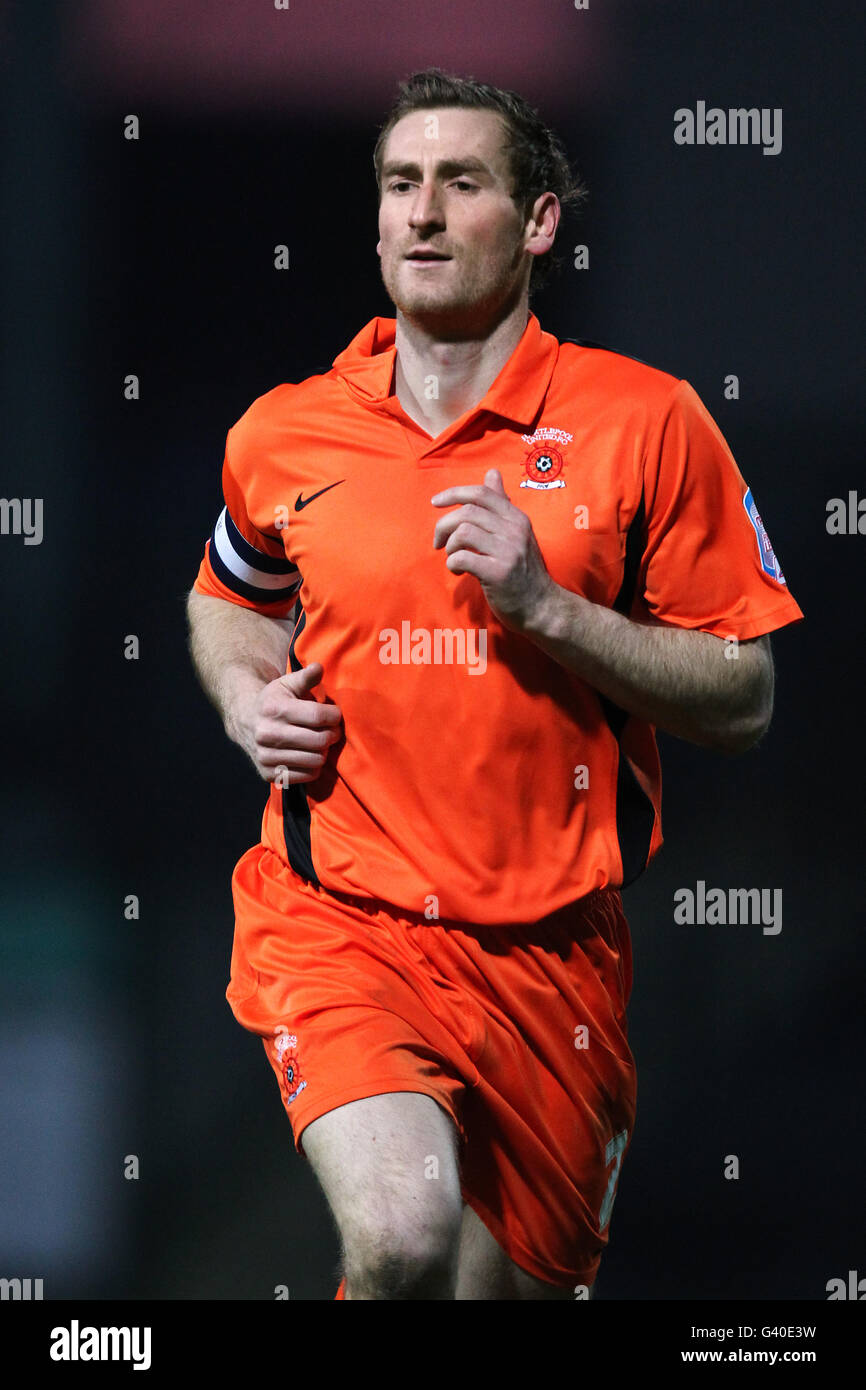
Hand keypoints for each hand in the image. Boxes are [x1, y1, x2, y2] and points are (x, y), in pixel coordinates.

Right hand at [229, 661, 342, 783]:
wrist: (244, 721)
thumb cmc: (273, 700)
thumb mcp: (287, 684)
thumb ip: (305, 677)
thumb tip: (319, 667)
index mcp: (275, 709)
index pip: (319, 716)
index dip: (334, 716)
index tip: (335, 714)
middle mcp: (268, 734)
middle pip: (320, 740)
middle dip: (333, 734)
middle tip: (332, 730)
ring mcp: (266, 756)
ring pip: (316, 760)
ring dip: (324, 751)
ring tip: (321, 742)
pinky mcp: (269, 773)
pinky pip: (307, 776)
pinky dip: (314, 766)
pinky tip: (309, 754)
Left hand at [431, 468, 554, 631]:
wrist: (541, 606)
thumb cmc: (523, 570)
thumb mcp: (517, 532)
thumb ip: (502, 504)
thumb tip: (492, 472)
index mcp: (516, 518)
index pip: (481, 493)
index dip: (453, 493)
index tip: (435, 502)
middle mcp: (514, 530)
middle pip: (467, 512)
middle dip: (444, 525)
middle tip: (439, 542)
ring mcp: (508, 551)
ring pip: (463, 533)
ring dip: (449, 546)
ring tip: (453, 557)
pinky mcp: (498, 573)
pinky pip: (462, 558)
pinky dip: (452, 564)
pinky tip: (459, 572)